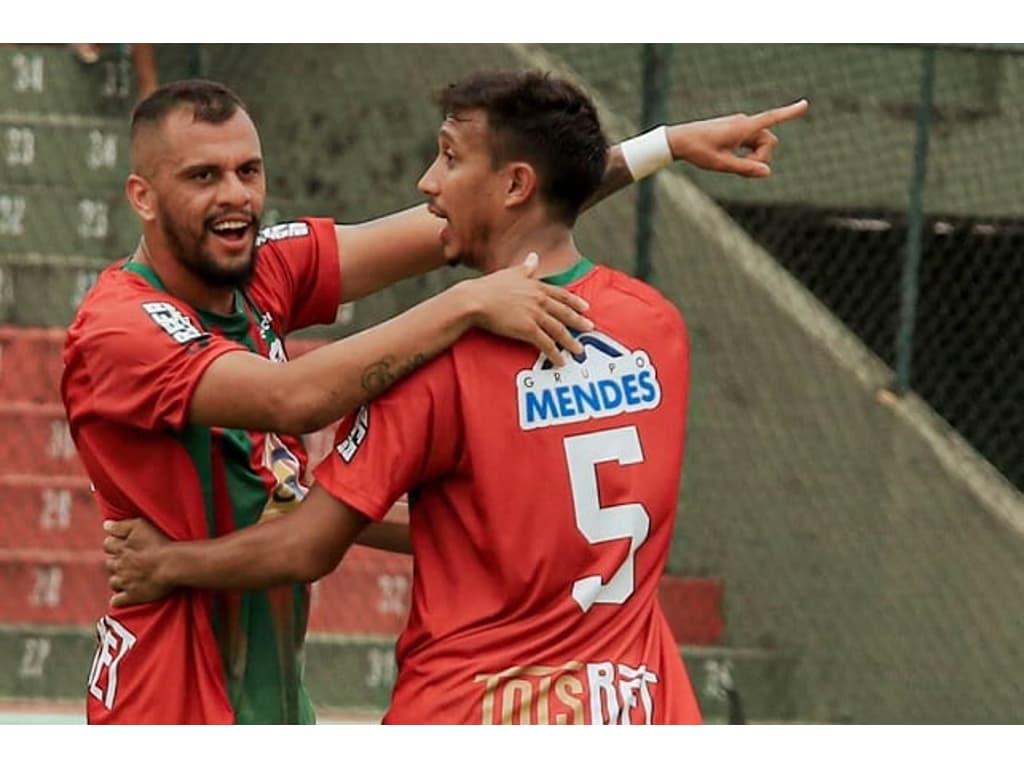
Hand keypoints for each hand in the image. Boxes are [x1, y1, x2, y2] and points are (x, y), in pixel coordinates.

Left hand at [103, 518, 172, 606]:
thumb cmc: (159, 543)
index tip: (123, 544)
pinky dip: (118, 599)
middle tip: (129, 560)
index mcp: (121, 549)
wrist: (171, 564)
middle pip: (110, 563)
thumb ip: (120, 525)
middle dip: (117, 561)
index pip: (108, 545)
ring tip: (128, 577)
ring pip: (113, 582)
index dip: (115, 543)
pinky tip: (123, 596)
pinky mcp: (132, 596)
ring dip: (118, 579)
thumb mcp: (140, 526)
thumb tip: (105, 525)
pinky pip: (118, 600)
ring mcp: (125, 582)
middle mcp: (120, 566)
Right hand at [462, 252, 592, 365]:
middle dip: (579, 322)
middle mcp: (539, 300)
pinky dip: (554, 353)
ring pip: (559, 330)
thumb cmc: (488, 287)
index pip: (561, 294)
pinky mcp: (527, 329)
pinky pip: (545, 343)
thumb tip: (534, 256)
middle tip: (590, 329)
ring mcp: (534, 315)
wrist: (474, 300)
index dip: (575, 302)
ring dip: (570, 341)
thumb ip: (526, 267)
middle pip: (564, 313)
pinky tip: (560, 361)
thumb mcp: (510, 272)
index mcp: (536, 286)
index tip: (586, 308)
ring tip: (578, 350)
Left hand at [668, 98, 808, 177]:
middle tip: (742, 170)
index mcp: (742, 127)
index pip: (770, 118)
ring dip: (754, 157)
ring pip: (760, 143)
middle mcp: (744, 123)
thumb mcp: (722, 164)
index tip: (805, 104)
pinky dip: (748, 153)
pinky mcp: (735, 130)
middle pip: (769, 141)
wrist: (679, 140)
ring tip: (734, 165)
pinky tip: (733, 160)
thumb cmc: (698, 151)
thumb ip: (745, 169)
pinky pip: (751, 142)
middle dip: (762, 157)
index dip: (789, 113)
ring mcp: (740, 126)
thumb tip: (767, 173)